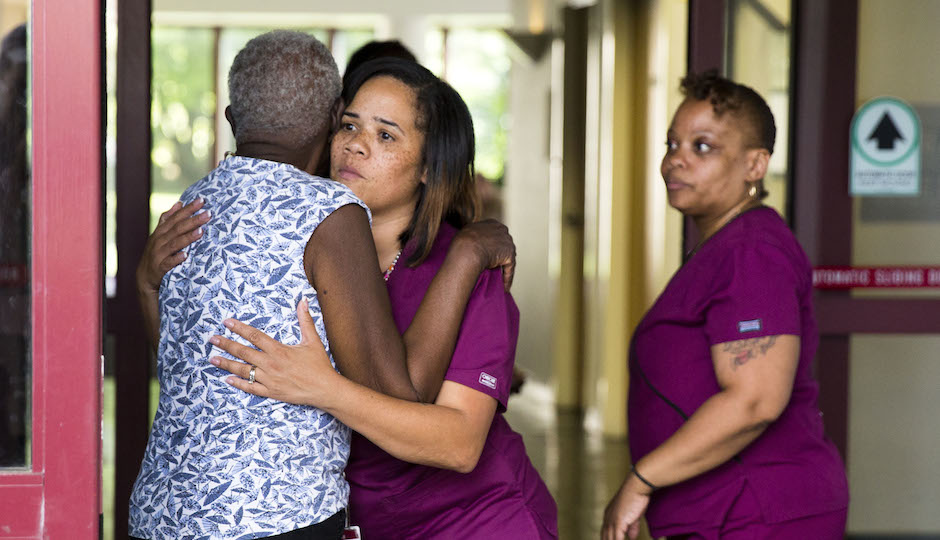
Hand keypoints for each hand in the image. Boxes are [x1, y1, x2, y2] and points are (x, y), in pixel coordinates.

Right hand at [135, 198, 209, 293]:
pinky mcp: (159, 268)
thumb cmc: (156, 253)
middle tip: (208, 214)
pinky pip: (168, 263)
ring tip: (201, 231)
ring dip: (188, 237)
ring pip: (174, 244)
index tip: (202, 200)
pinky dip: (176, 259)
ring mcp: (158, 254)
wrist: (144, 278)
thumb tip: (179, 203)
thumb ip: (168, 219)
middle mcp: (159, 241)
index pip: (176, 217)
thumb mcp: (160, 234)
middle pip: (178, 228)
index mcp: (161, 231)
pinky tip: (185, 255)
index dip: (188, 209)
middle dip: (193, 220)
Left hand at [208, 299, 336, 406]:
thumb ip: (305, 320)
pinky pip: (251, 388)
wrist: (325, 389)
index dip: (239, 328)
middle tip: (212, 339)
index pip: (254, 336)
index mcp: (279, 350)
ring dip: (226, 364)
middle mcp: (271, 364)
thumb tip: (303, 301)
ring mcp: (269, 379)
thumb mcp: (313, 340)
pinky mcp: (271, 392)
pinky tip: (228, 379)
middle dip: (226, 344)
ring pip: (243, 370)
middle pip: (243, 352)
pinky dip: (239, 383)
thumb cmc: (319, 365)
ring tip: (212, 359)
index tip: (227, 322)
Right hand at [454, 219, 515, 290]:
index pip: (495, 235)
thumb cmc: (462, 243)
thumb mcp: (465, 233)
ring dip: (504, 268)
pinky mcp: (510, 255)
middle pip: (504, 244)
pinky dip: (507, 279)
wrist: (467, 250)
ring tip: (500, 279)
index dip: (493, 245)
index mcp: (492, 223)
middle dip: (501, 255)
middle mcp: (502, 230)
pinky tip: (504, 287)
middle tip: (496, 267)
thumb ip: (472, 236)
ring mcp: (507, 242)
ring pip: (507, 257)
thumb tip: (467, 242)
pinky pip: (509, 269)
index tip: (489, 254)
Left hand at [602, 475, 650, 539]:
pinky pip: (617, 539)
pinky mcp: (618, 523)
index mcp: (608, 516)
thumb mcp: (633, 516)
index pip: (605, 534)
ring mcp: (611, 521)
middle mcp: (607, 519)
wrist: (637, 486)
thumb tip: (631, 538)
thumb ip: (631, 528)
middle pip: (605, 538)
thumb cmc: (636, 497)